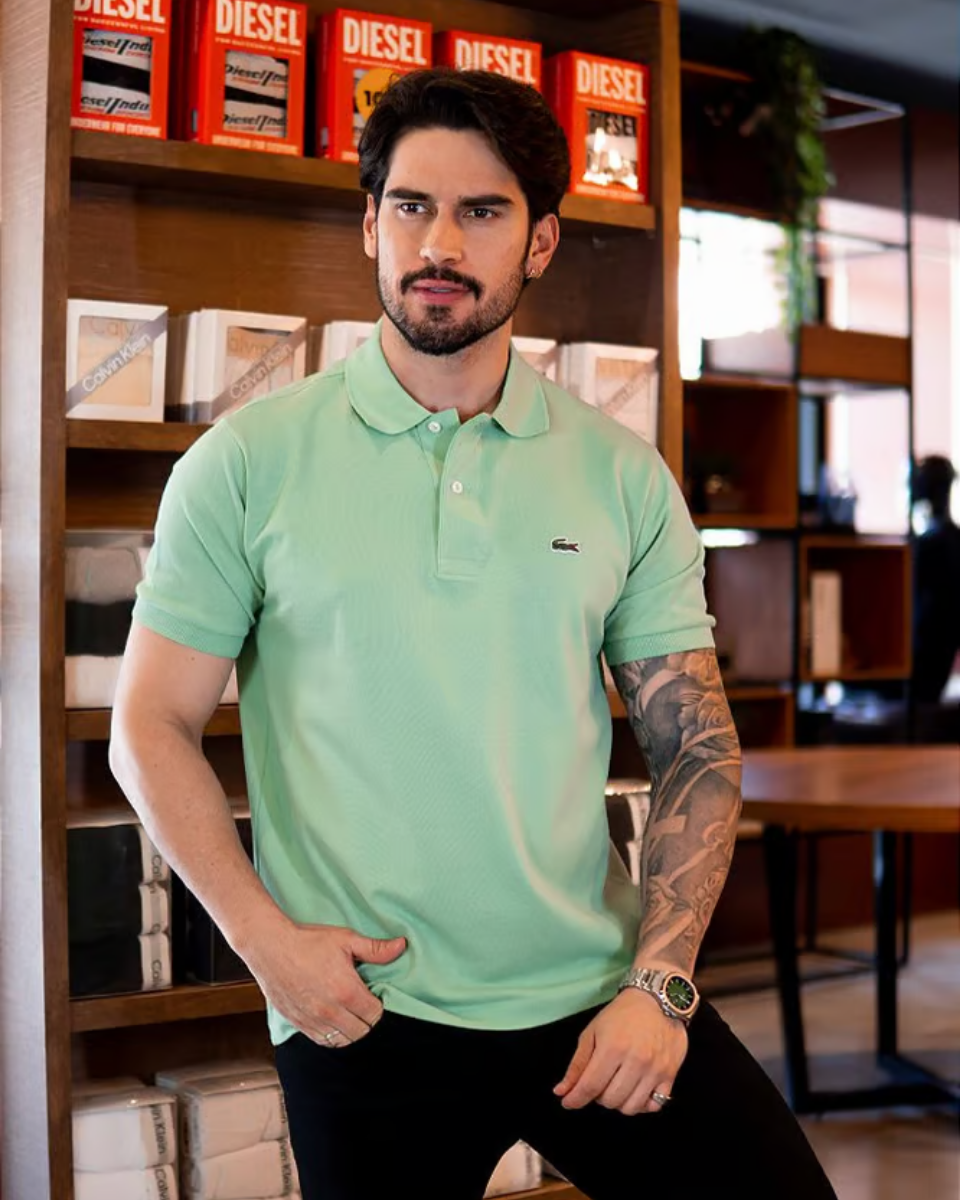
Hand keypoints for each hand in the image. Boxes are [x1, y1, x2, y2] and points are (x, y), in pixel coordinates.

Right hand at [244, 918, 406, 1047]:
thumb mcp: (346, 939)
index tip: (373, 995)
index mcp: (346, 991)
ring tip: (348, 1012)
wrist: (270, 946)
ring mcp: (313, 1020)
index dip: (378, 1005)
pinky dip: (332, 1035)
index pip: (375, 1014)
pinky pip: (322, 1042)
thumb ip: (375, 948)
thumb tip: (401, 946)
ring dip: (350, 1029)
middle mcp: (331, 1011)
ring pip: (342, 1041)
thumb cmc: (308, 941)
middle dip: (366, 1019)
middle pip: (361, 1031)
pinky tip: (333, 1020)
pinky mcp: (298, 1023)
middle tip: (362, 1003)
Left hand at [553, 988, 687, 1114]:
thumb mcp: (593, 1032)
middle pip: (610, 1100)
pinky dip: (641, 1105)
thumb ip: (578, 1064)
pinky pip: (654, 1105)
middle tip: (598, 1083)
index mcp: (612, 1048)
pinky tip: (635, 1091)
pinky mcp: (670, 1074)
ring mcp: (655, 1070)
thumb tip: (562, 1091)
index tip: (568, 1102)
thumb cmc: (621, 1014)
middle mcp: (635, 1061)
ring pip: (630, 1107)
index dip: (576, 1099)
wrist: (658, 999)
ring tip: (615, 1086)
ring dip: (618, 1102)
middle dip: (597, 1097)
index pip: (590, 1086)